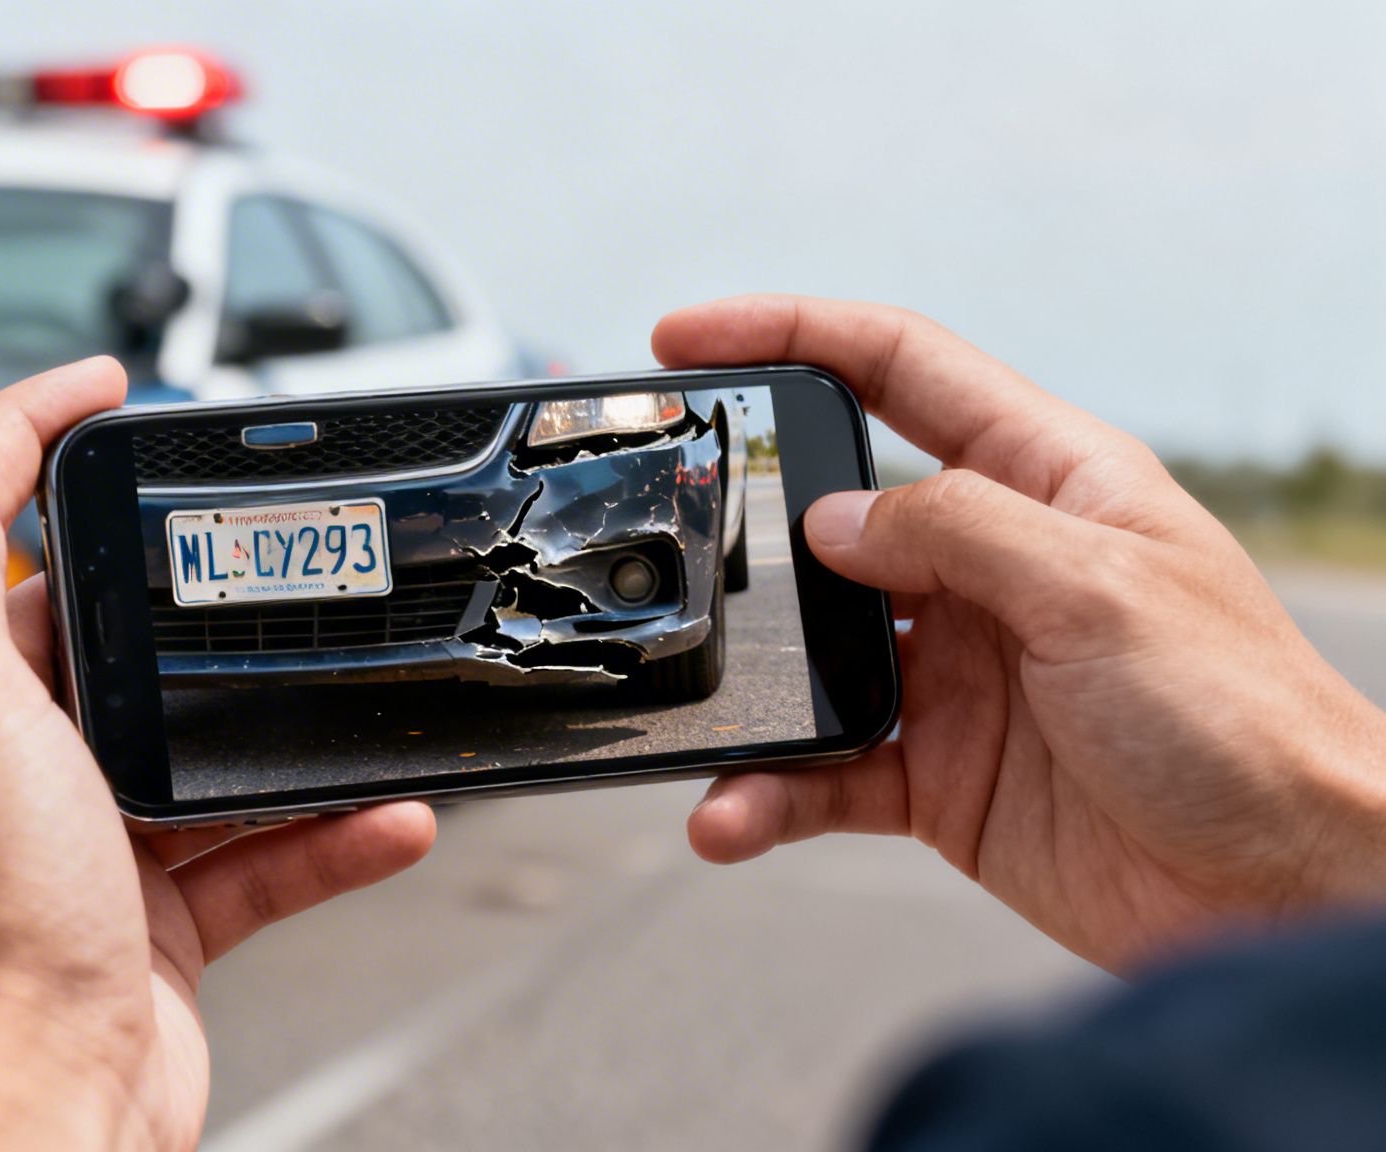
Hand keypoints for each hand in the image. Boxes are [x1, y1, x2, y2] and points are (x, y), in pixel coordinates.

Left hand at [0, 357, 435, 1149]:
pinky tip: (390, 814)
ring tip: (359, 694)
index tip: (118, 390)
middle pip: (109, 638)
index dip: (41, 445)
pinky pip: (260, 852)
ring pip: (202, 752)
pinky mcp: (155, 923)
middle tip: (274, 551)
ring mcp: (79, 848)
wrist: (41, 1118)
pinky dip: (329, 831)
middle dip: (196, 597)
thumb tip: (0, 430)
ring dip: (289, 730)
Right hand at [656, 296, 1385, 972]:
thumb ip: (956, 531)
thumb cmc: (1243, 722)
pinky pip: (825, 768)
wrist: (1287, 894)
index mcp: (1046, 482)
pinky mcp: (939, 771)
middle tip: (660, 526)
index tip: (685, 339)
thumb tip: (829, 517)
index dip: (789, 334)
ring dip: (749, 687)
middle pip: (833, 510)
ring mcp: (958, 670)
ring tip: (703, 719)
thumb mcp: (1100, 590)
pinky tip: (734, 813)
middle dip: (739, 521)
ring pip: (812, 654)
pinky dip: (771, 788)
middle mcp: (991, 566)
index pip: (898, 369)